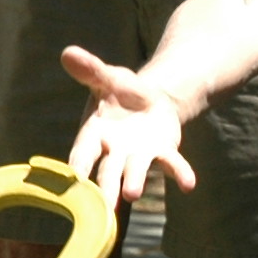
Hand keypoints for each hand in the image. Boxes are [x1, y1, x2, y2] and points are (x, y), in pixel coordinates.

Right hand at [60, 45, 196, 205]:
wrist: (150, 99)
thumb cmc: (120, 91)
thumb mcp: (107, 77)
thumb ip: (90, 70)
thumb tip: (68, 53)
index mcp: (94, 133)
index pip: (83, 151)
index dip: (77, 165)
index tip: (72, 179)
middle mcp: (114, 151)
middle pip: (107, 171)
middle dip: (106, 186)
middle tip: (105, 205)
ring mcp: (138, 156)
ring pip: (135, 172)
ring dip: (134, 183)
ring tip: (133, 195)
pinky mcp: (162, 153)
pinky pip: (172, 165)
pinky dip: (180, 174)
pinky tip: (189, 184)